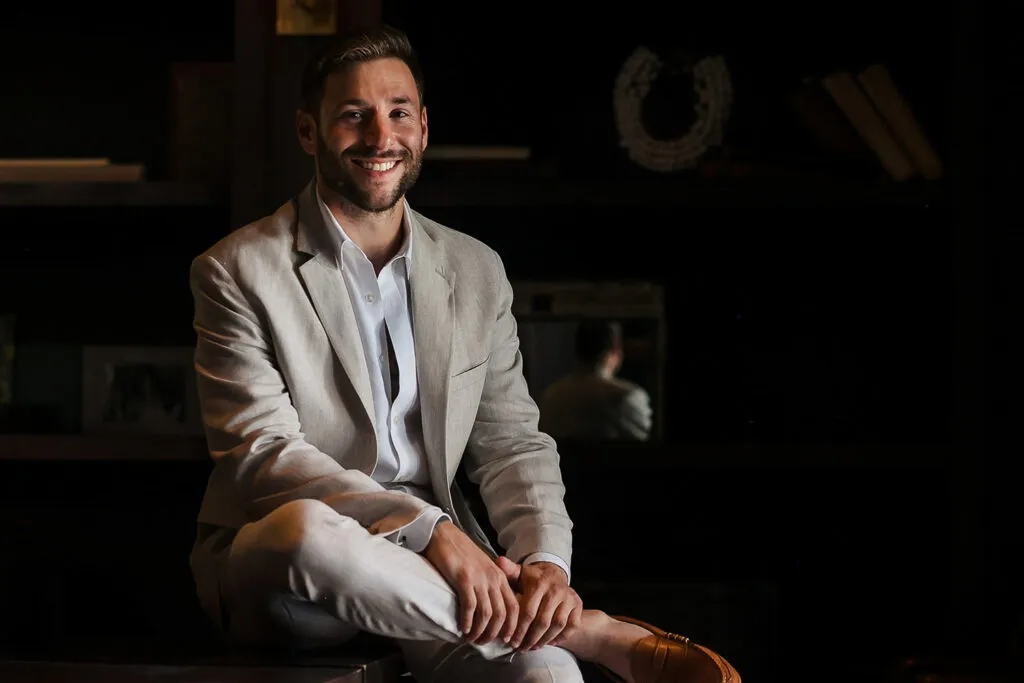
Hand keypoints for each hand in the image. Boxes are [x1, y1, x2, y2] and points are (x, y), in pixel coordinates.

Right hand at [423, 521, 519, 644]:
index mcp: (500, 576)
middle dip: (494, 634)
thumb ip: (490, 585)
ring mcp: (479, 579)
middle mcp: (493, 578)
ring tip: (471, 639)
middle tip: (483, 643)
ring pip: (487, 614)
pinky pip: (470, 607)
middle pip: (502, 615)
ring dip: (480, 631)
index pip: (514, 607)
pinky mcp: (464, 579)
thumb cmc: (461, 553)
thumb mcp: (483, 568)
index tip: (505, 640)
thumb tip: (491, 610)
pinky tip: (463, 629)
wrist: (444, 535)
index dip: (511, 627)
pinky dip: (468, 622)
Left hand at [497, 557, 582, 650]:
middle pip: (543, 621)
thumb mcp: (520, 573)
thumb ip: (509, 570)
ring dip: (544, 640)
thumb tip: (498, 561)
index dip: (519, 630)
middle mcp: (556, 590)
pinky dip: (562, 637)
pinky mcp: (578, 604)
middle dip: (530, 638)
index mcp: (539, 583)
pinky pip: (572, 626)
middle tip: (521, 648)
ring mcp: (569, 597)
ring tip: (532, 647)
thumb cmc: (533, 579)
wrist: (555, 574)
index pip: (528, 612)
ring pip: (558, 625)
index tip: (511, 641)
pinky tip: (549, 643)